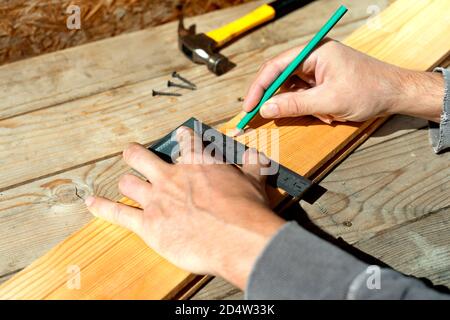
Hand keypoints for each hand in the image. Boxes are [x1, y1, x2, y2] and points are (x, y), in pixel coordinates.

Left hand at [85, 127, 284, 288]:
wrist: (236, 237)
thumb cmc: (246, 210)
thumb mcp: (254, 181)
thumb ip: (252, 165)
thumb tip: (257, 155)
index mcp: (198, 163)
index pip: (185, 141)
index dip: (182, 136)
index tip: (180, 134)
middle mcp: (172, 176)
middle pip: (142, 157)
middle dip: (136, 153)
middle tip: (133, 152)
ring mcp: (157, 199)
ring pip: (129, 182)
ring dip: (126, 180)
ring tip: (123, 180)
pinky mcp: (148, 224)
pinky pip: (118, 213)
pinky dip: (102, 208)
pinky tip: (91, 203)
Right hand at [244, 39, 443, 122]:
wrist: (397, 94)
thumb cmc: (370, 90)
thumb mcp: (329, 101)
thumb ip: (294, 105)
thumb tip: (266, 109)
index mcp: (314, 52)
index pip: (276, 67)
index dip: (259, 87)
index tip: (249, 107)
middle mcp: (313, 57)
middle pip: (281, 78)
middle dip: (279, 99)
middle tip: (263, 116)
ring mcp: (319, 69)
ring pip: (293, 90)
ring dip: (302, 107)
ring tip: (324, 115)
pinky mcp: (324, 80)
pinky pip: (306, 96)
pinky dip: (312, 108)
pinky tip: (329, 114)